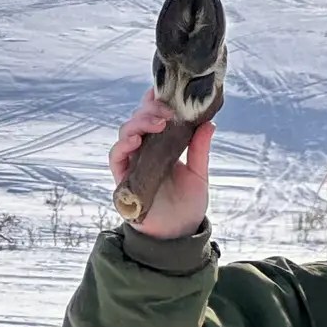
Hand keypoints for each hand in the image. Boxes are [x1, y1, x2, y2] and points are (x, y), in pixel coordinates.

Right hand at [108, 86, 214, 238]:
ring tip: (157, 123)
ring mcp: (132, 163)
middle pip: (139, 120)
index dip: (155, 102)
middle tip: (167, 111)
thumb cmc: (188, 205)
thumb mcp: (199, 175)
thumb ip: (200, 150)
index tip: (165, 91)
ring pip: (127, 133)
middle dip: (150, 110)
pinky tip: (136, 140)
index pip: (153, 117)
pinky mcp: (123, 178)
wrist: (179, 235)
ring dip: (139, 123)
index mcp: (161, 145)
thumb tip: (210, 123)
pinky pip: (116, 156)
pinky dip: (123, 145)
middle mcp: (144, 151)